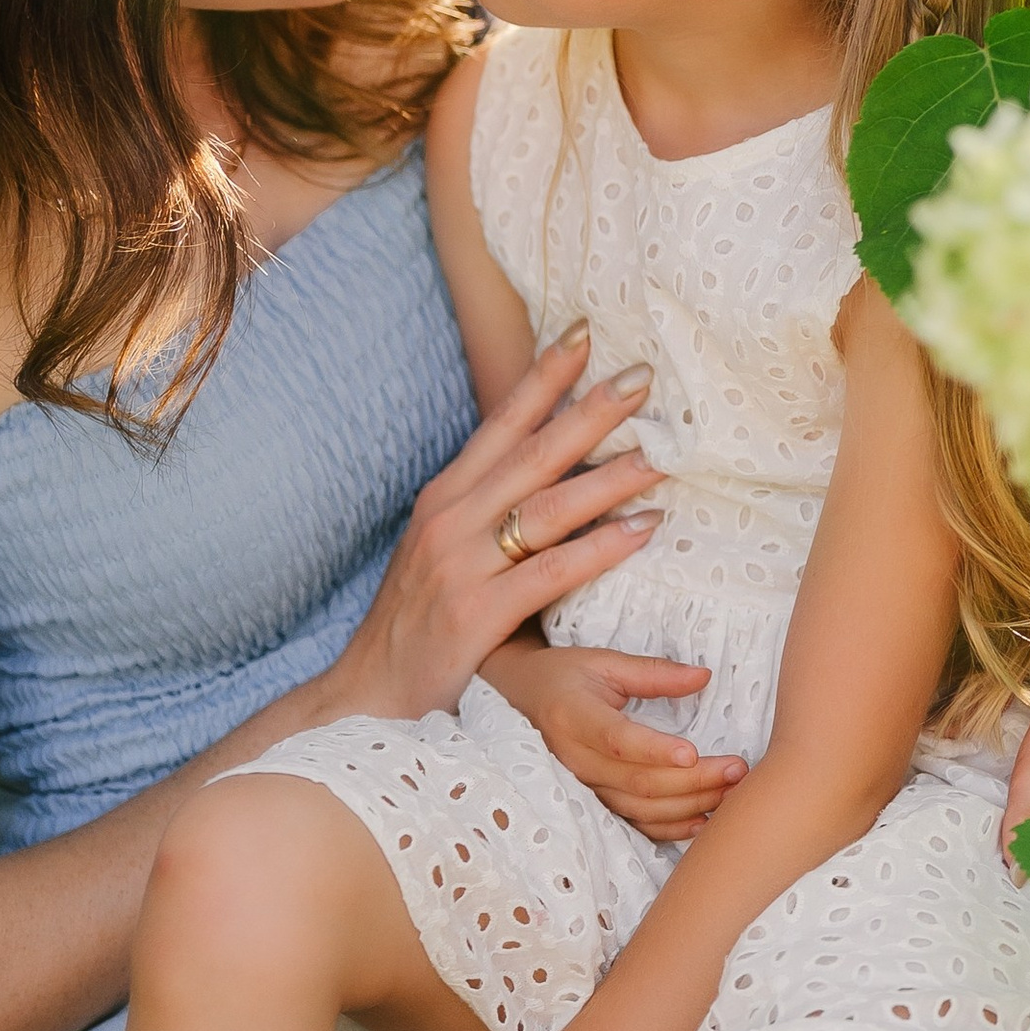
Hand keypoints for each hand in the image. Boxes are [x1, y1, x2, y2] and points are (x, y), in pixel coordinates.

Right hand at [319, 331, 666, 726]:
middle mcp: (449, 520)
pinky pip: (552, 572)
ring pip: (548, 507)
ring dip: (610, 477)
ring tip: (662, 454)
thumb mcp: (441, 554)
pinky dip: (602, 548)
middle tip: (644, 376)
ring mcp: (460, 565)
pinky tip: (645, 531)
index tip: (585, 333)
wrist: (367, 697)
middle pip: (532, 453)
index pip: (500, 423)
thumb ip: (484, 511)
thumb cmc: (416, 627)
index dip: (543, 377)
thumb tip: (544, 471)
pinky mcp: (477, 614)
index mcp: (443, 499)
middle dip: (590, 411)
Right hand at [478, 641, 745, 840]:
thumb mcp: (604, 661)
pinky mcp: (593, 802)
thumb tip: (703, 677)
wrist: (523, 700)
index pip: (618, 741)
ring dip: (689, 805)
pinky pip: (634, 823)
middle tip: (736, 769)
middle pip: (638, 781)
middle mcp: (575, 759)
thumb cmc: (566, 675)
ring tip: (731, 791)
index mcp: (574, 717)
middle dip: (692, 780)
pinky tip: (704, 820)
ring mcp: (583, 787)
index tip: (693, 752)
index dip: (655, 750)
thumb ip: (653, 672)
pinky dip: (670, 828)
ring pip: (639, 808)